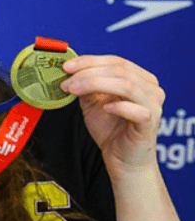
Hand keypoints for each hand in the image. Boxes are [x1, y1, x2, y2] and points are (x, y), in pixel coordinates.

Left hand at [62, 55, 165, 176]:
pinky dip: (119, 106)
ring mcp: (154, 105)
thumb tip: (69, 70)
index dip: (89, 61)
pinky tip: (104, 108)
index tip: (66, 67)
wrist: (122, 159)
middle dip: (87, 73)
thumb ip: (85, 85)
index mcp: (140, 79)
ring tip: (74, 91)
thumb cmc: (111, 129)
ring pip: (126, 85)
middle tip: (66, 82)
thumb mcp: (93, 101)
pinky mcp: (151, 122)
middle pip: (119, 70)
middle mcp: (151, 88)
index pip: (115, 61)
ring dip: (95, 84)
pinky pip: (137, 110)